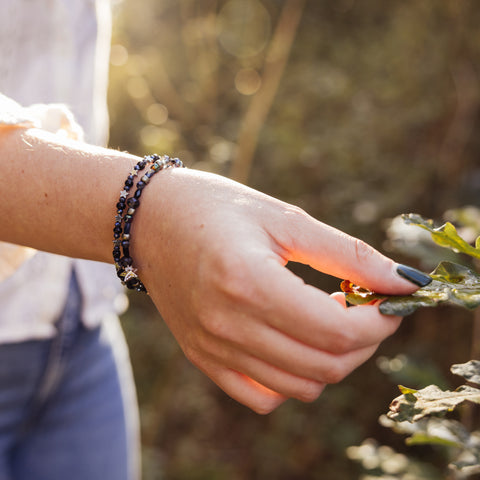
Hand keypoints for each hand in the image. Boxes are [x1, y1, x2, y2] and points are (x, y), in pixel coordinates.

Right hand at [134, 168, 418, 413]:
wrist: (148, 220)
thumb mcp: (284, 218)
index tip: (389, 300)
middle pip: (325, 366)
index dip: (379, 320)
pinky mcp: (203, 358)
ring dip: (332, 359)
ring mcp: (211, 348)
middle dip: (363, 341)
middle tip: (363, 306)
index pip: (336, 330)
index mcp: (248, 281)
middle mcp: (227, 324)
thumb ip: (347, 252)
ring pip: (300, 387)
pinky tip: (293, 341)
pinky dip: (292, 379)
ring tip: (328, 319)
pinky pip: (261, 397)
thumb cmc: (214, 207)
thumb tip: (402, 281)